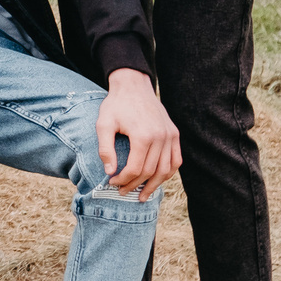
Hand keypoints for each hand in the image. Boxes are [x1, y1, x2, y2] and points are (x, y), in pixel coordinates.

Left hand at [95, 68, 182, 197]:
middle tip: (122, 192)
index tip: (112, 183)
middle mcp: (161, 137)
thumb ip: (105, 149)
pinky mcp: (174, 133)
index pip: (136, 168)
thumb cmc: (116, 105)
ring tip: (143, 195)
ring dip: (154, 185)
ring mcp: (170, 135)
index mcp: (143, 136)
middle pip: (150, 171)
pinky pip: (176, 160)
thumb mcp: (103, 124)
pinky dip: (168, 172)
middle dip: (135, 185)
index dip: (123, 180)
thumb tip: (110, 172)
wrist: (133, 85)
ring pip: (166, 169)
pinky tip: (158, 180)